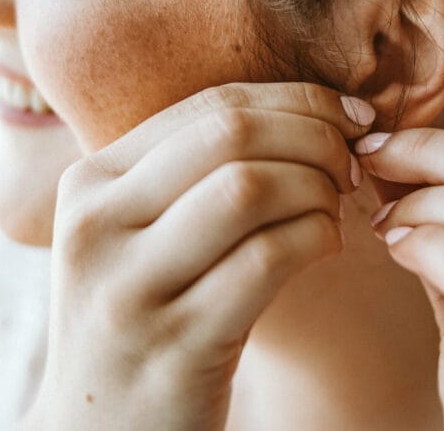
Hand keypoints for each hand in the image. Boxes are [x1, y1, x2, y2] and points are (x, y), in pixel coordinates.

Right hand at [23, 83, 373, 430]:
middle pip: (232, 135)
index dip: (299, 100)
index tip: (352, 117)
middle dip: (316, 138)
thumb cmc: (145, 315)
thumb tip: (312, 109)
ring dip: (317, 189)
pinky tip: (326, 247)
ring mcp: (129, 286)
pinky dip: (316, 238)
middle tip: (352, 167)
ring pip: (250, 187)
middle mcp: (97, 225)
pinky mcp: (175, 343)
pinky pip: (268, 258)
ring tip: (334, 210)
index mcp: (90, 181)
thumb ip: (195, 170)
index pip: (212, 105)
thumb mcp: (140, 234)